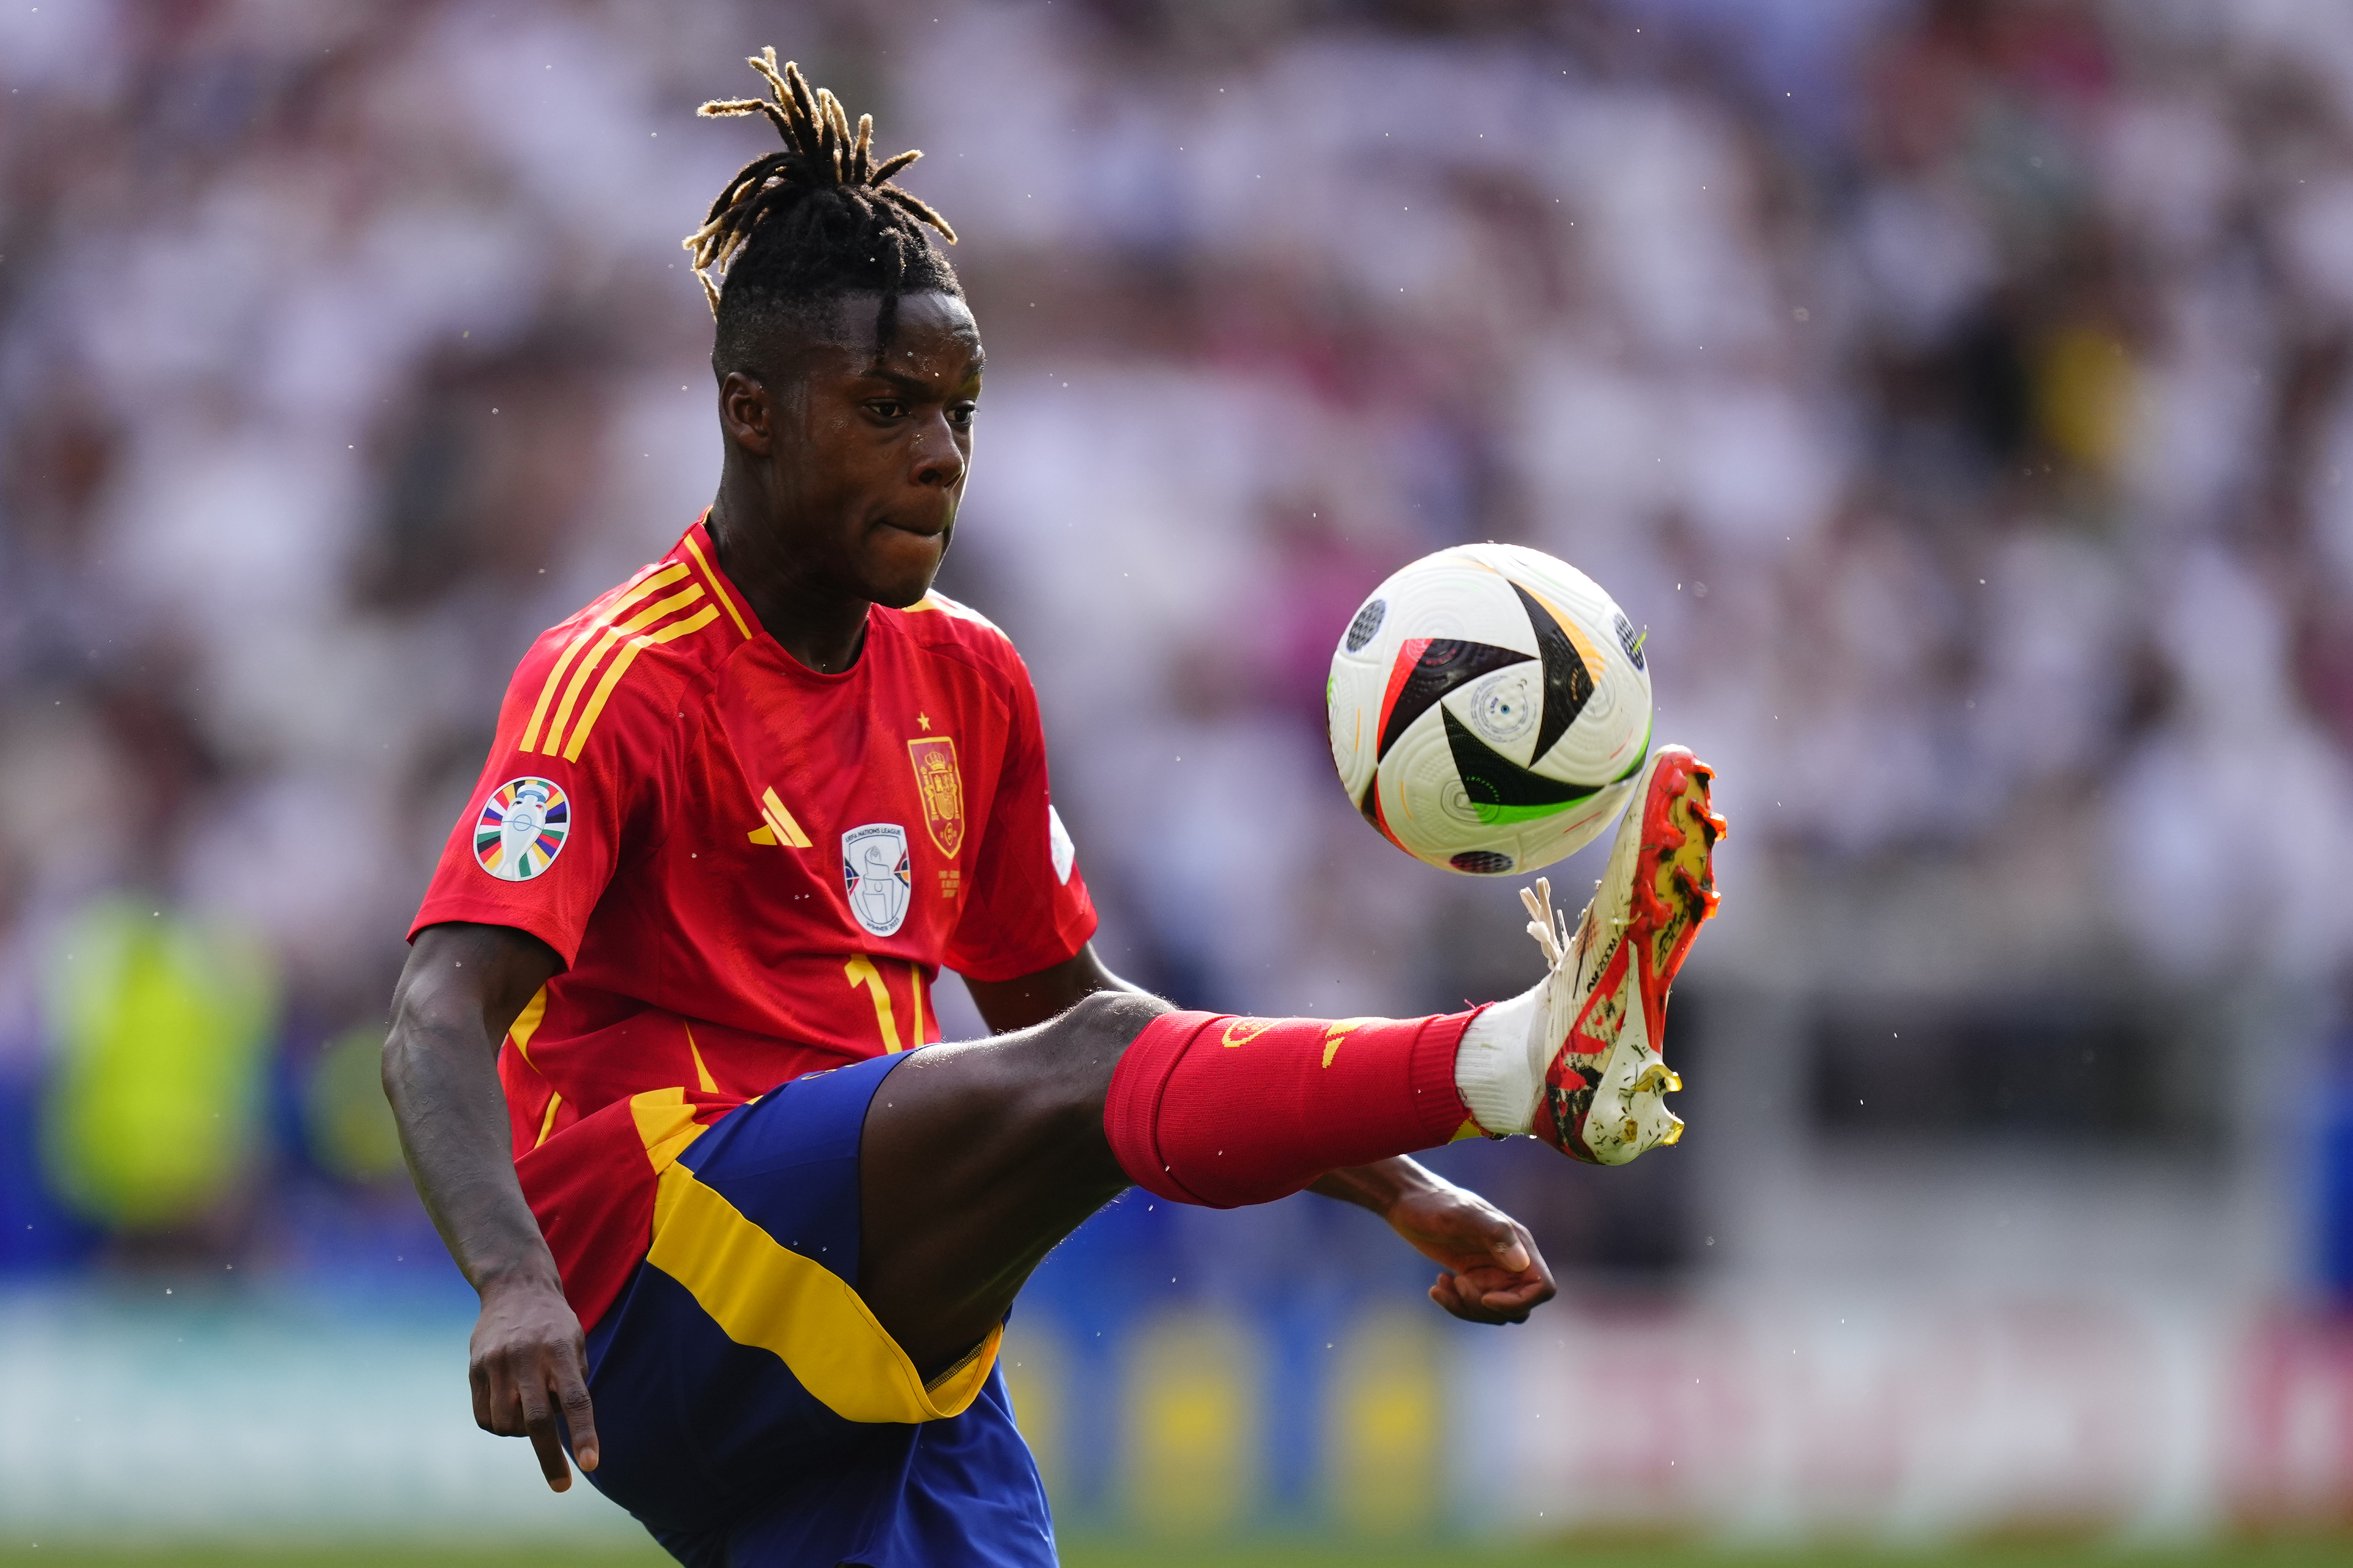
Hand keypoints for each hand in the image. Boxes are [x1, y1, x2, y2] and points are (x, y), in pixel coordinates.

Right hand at [469, 1272, 600, 1490]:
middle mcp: (527, 1357)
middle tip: (563, 1485)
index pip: (575, 1398)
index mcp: (560, 1349)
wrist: (514, 1289)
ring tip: (530, 1409)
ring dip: (522, 1433)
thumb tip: (565, 1427)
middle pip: (537, 1419)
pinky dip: (501, 1425)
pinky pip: (485, 1418)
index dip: (583, 1433)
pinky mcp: (475, 1369)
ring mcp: (496, 1363)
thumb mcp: (575, 1343)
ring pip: (507, 1424)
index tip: (590, 1464)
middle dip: (550, 1459)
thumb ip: (572, 1383)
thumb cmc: (554, 1325)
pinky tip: (510, 1407)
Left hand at [1383, 1183, 1555, 1324]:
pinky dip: (1455, 1304)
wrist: (1410, 1201)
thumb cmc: (1436, 1204)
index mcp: (1518, 1245)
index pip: (1542, 1288)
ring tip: (1441, 1284)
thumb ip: (1496, 1235)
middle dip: (1485, 1307)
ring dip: (1466, 1307)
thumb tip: (1522, 1263)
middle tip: (1458, 1284)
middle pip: (1517, 1308)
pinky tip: (1438, 1284)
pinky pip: (1475, 1306)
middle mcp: (1510, 1261)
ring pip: (1494, 1312)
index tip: (1486, 1298)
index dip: (1520, 1302)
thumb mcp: (1462, 1216)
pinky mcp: (1473, 1277)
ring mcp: (1492, 1271)